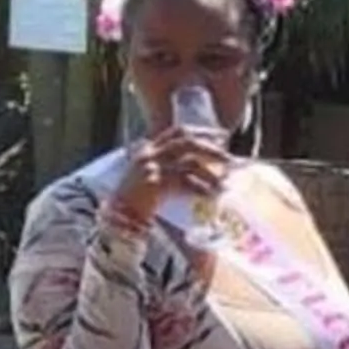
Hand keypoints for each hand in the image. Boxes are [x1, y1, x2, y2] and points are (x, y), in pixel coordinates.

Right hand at [111, 124, 232, 223]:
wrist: (119, 216)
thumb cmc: (138, 200)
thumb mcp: (152, 176)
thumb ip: (170, 167)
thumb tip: (203, 167)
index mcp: (149, 149)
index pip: (178, 132)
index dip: (202, 132)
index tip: (222, 136)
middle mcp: (149, 154)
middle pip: (186, 142)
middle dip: (210, 149)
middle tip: (229, 159)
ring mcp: (151, 167)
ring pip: (188, 163)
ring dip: (210, 173)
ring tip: (224, 184)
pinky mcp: (154, 183)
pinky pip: (184, 183)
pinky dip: (201, 189)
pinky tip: (212, 196)